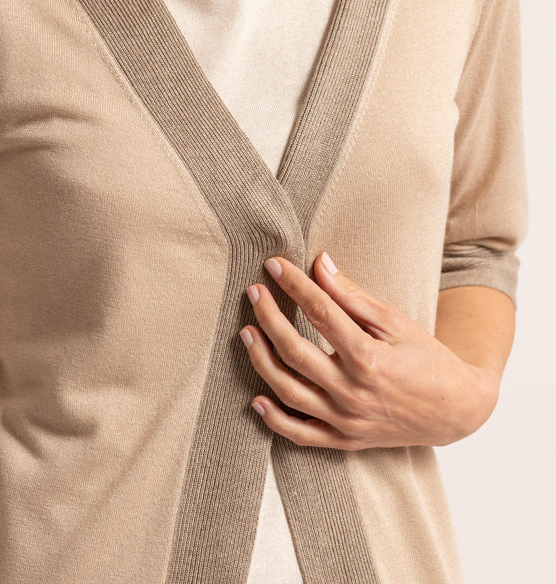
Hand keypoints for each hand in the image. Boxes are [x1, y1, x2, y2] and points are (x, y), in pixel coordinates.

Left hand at [239, 253, 499, 449]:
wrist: (457, 410)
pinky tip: (257, 398)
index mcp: (369, 357)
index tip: (275, 265)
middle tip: (253, 293)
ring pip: (290, 392)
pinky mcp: (346, 440)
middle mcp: (353, 392)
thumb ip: (353, 296)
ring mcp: (347, 420)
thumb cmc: (427, 359)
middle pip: (295, 352)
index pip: (320, 313)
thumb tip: (319, 264)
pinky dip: (275, 419)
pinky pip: (302, 434)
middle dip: (268, 318)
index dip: (295, 286)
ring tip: (246, 333)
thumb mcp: (395, 321)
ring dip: (262, 360)